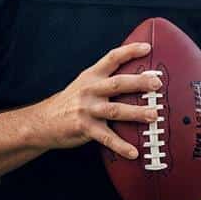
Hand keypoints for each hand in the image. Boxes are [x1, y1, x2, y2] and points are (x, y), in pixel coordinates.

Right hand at [34, 42, 162, 158]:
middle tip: (157, 84)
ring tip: (153, 115)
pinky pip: (107, 137)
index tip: (147, 47)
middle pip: (118, 83)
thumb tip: (135, 77)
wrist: (43, 121)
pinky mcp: (85, 128)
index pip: (112, 58)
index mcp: (92, 76)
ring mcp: (87, 109)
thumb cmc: (70, 102)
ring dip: (136, 113)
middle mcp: (90, 90)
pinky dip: (121, 146)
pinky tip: (134, 152)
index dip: (129, 51)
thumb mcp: (84, 84)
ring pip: (115, 110)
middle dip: (139, 82)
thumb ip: (105, 79)